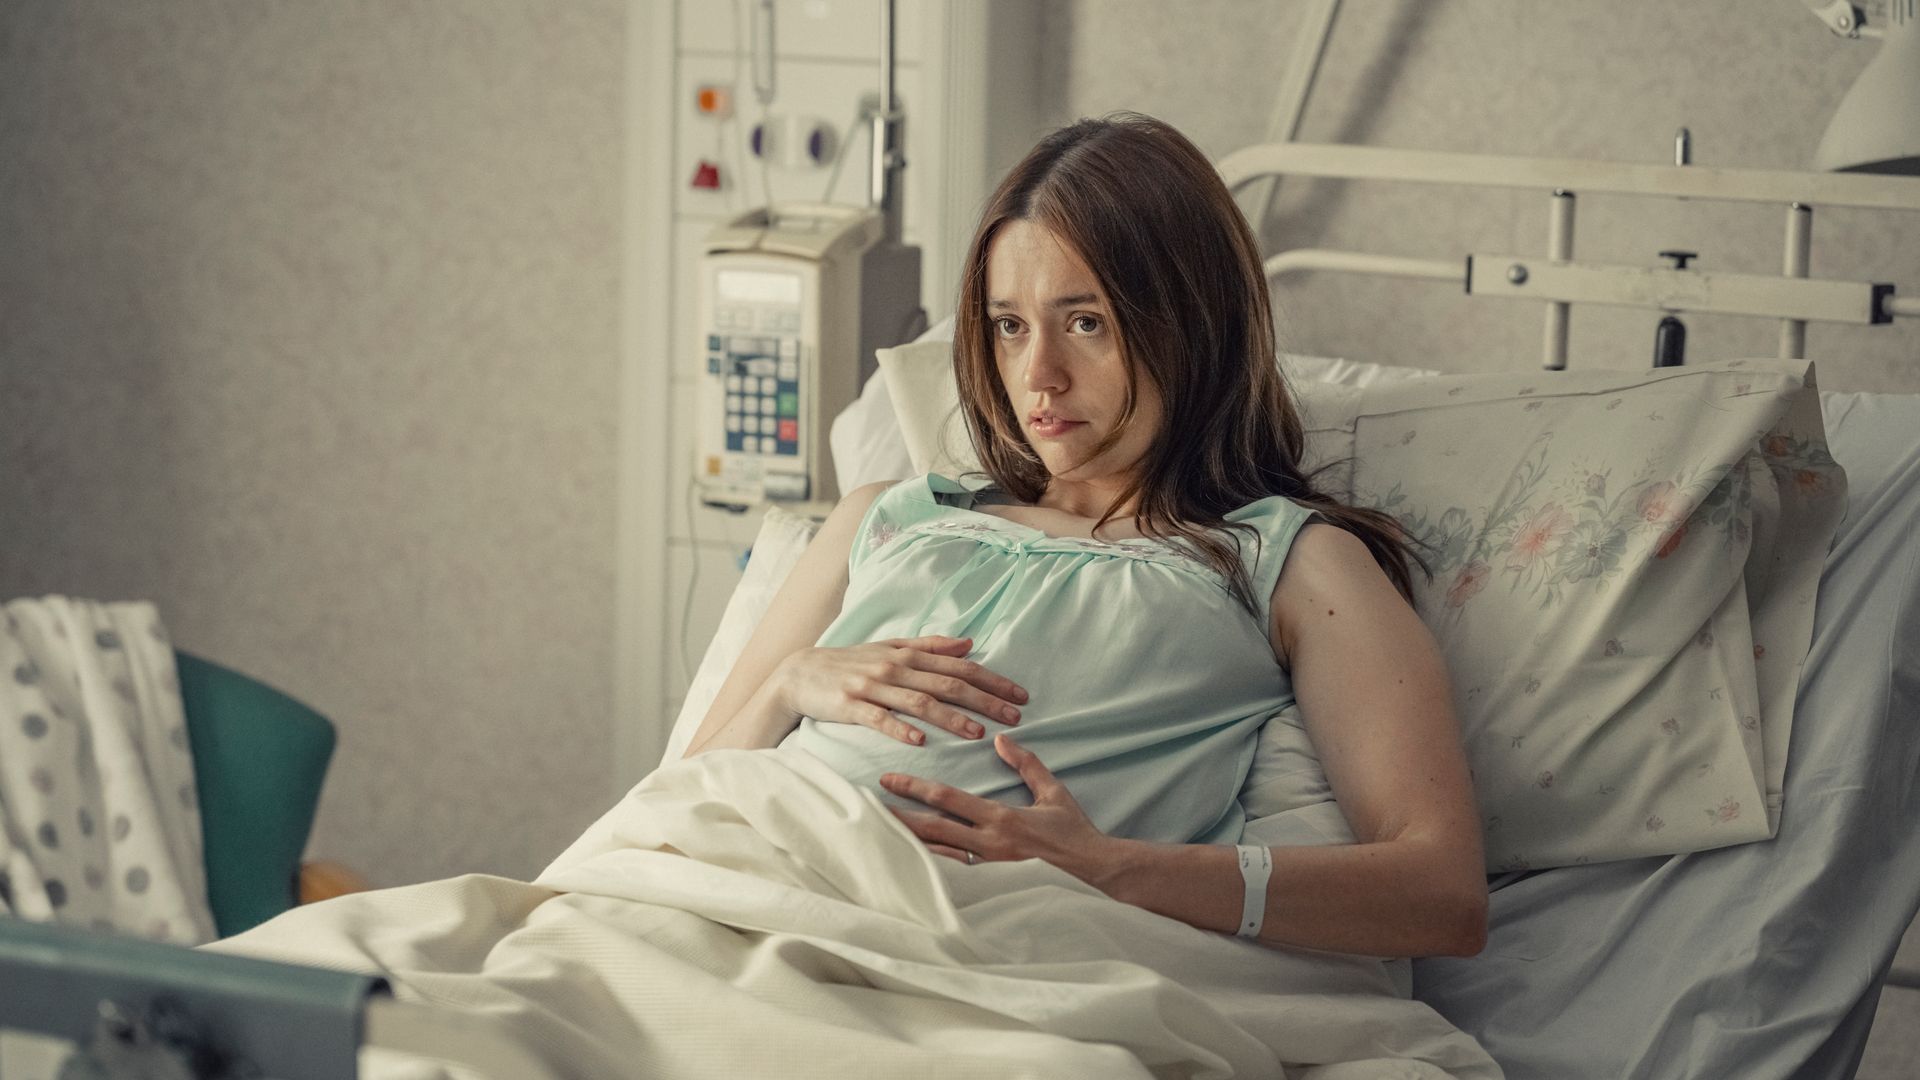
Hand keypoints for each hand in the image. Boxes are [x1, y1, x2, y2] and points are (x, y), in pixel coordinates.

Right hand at [773, 635, 1026, 744]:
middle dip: (984, 701)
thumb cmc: (850, 662)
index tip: (1020, 696)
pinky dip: (899, 729)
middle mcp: (895, 667)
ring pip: (918, 701)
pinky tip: (919, 742)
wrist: (799, 672)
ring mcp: (872, 686)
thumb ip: (931, 646)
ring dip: (950, 717)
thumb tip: (971, 643)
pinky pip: (878, 719)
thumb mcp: (891, 648)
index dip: (992, 681)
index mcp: (908, 655)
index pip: (959, 666)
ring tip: (977, 733)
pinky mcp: (850, 706)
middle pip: (947, 684)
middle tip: (1014, 717)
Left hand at [882, 735, 1121, 890]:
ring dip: (905, 846)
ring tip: (875, 838)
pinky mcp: (990, 888)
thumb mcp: (1053, 793)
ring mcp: (987, 872)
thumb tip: (1002, 738)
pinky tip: (905, 868)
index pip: (947, 800)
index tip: (888, 779)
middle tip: (866, 809)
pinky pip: (951, 879)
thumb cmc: (1074, 834)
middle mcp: (988, 846)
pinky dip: (927, 871)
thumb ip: (1027, 765)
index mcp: (1000, 819)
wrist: (1096, 875)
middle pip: (931, 830)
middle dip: (897, 818)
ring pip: (936, 857)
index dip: (915, 788)